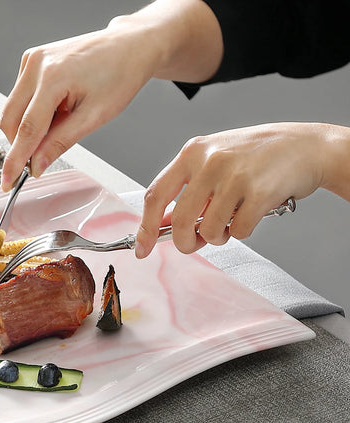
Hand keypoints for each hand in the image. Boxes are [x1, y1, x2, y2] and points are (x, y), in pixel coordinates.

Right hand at [0, 0, 223, 189]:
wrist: (128, 47)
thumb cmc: (118, 75)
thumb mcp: (93, 117)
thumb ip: (60, 142)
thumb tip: (37, 164)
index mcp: (53, 77)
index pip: (26, 129)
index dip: (15, 160)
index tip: (7, 181)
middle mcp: (36, 65)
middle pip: (10, 120)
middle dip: (21, 144)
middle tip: (41, 157)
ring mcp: (31, 60)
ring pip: (12, 110)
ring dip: (28, 128)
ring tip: (60, 122)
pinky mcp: (31, 61)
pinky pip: (19, 98)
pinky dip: (31, 113)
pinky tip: (55, 109)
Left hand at [134, 123, 338, 257]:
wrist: (307, 146)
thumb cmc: (257, 157)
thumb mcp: (215, 160)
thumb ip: (188, 189)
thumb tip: (161, 225)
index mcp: (193, 152)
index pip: (156, 195)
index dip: (146, 228)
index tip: (142, 249)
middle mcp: (211, 161)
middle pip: (179, 221)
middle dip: (185, 242)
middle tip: (195, 243)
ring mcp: (235, 176)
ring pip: (209, 231)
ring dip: (218, 237)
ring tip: (232, 220)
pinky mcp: (259, 192)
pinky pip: (238, 232)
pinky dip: (243, 232)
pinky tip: (252, 213)